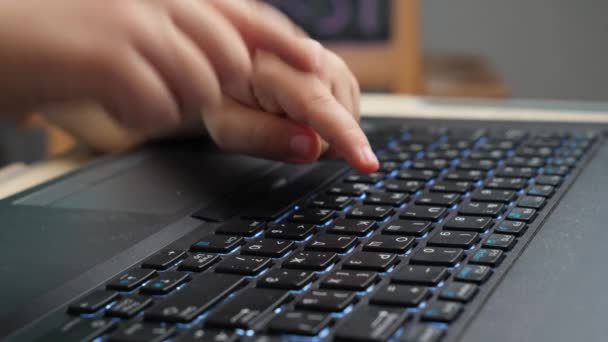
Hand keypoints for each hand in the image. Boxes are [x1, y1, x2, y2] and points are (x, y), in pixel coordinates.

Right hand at [0, 0, 317, 131]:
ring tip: (131, 93)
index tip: (313, 62)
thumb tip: (229, 61)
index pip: (242, 14)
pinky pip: (159, 107)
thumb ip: (178, 36)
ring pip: (199, 86)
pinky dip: (141, 116)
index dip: (282, 40)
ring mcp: (134, 27)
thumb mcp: (127, 26)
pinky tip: (112, 103)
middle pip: (229, 58)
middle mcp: (155, 2)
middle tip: (177, 90)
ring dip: (172, 103)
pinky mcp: (109, 58)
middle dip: (218, 88)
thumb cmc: (59, 37)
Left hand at [203, 50, 378, 172]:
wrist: (232, 65)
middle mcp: (307, 54)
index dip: (344, 136)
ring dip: (321, 132)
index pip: (315, 105)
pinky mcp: (341, 70)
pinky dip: (329, 123)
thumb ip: (264, 138)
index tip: (366, 162)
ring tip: (287, 116)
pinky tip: (303, 113)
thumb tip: (312, 148)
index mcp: (271, 65)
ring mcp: (329, 60)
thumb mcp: (228, 127)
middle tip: (276, 126)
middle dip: (312, 139)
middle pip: (335, 120)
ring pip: (347, 119)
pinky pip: (350, 114)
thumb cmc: (225, 96)